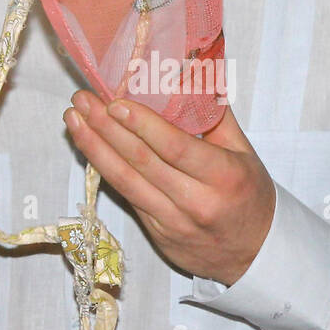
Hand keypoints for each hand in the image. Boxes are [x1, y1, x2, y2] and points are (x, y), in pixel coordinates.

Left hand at [63, 92, 275, 286]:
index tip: (115, 102)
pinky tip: (89, 148)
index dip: (142, 124)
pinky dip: (105, 171)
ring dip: (94, 148)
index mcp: (224, 176)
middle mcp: (196, 201)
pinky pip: (127, 197)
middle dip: (106, 128)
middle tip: (83, 101)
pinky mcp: (157, 235)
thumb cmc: (250, 197)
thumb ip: (216, 116)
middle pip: (142, 162)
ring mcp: (173, 222)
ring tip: (73, 121)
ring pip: (125, 182)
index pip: (176, 147)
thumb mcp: (245, 154)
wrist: (256, 255)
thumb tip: (191, 74)